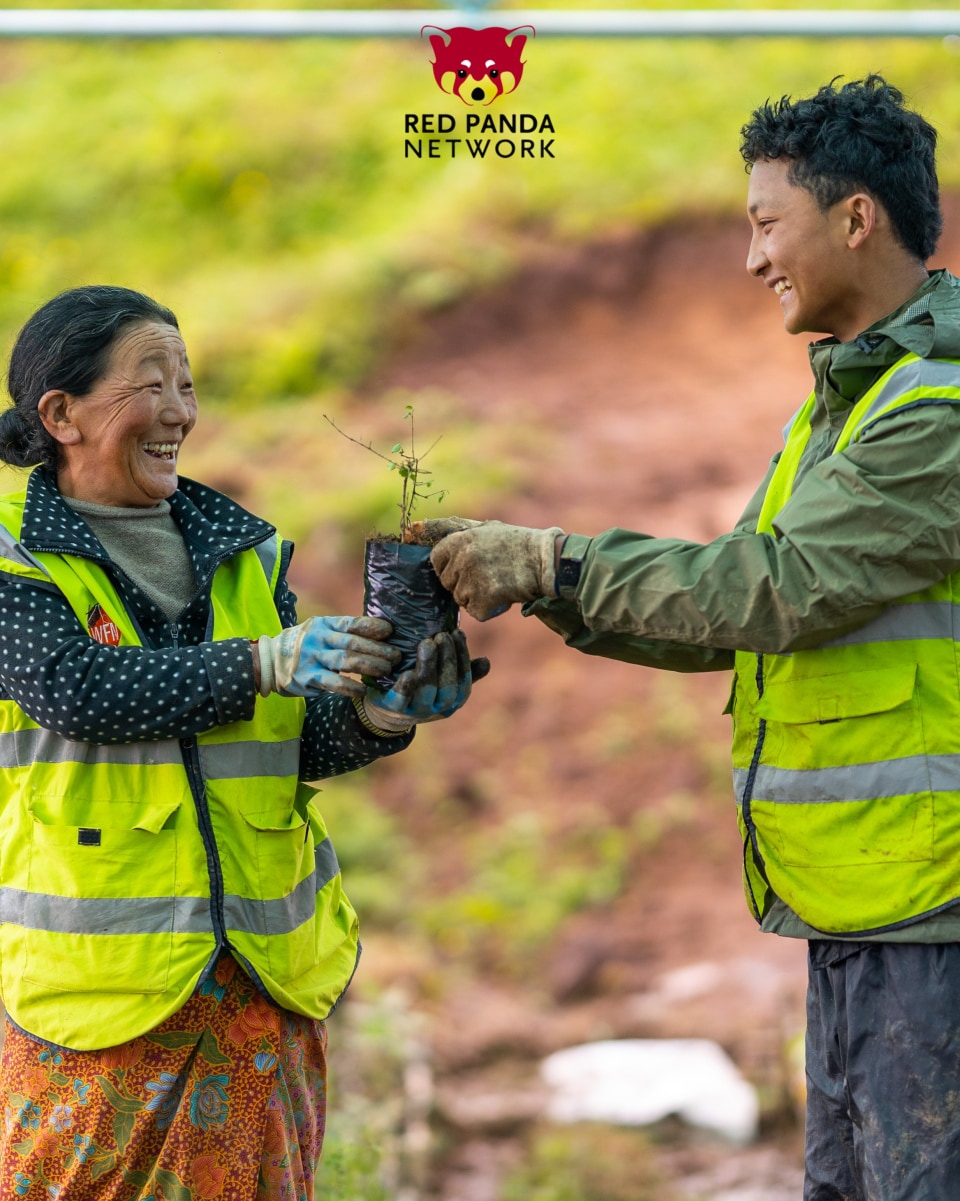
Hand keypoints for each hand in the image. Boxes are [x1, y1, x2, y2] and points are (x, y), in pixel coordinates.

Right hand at [257, 616, 400, 697]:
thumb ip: (342, 632)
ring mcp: (312, 658)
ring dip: (369, 666)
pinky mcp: (307, 677)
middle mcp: (318, 639)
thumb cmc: (303, 645)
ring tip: (386, 671)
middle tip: (396, 657)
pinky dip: (350, 687)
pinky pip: (333, 683)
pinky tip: (363, 690)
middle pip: (353, 643)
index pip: (351, 623)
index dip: (372, 626)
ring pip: (345, 661)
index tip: (390, 632)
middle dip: (378, 650)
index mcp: (324, 625)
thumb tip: (377, 634)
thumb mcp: (319, 631)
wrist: (269, 661)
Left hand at [360, 630, 489, 731]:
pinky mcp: (395, 709)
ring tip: (427, 643)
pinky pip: (401, 700)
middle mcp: (438, 709)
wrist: (389, 712)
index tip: (457, 633)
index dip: (463, 656)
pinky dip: (406, 687)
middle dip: (447, 658)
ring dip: (429, 665)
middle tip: (442, 635)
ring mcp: (417, 710)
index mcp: (453, 701)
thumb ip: (464, 672)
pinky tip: (408, 672)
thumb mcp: (444, 681)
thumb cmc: (421, 689)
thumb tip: (486, 661)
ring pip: (428, 690)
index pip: (464, 680)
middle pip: (448, 686)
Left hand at [419, 518, 564, 621]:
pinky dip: (488, 610)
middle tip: (485, 578)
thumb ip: (462, 533)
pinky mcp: (484, 599)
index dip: (447, 567)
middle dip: (462, 584)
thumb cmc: (518, 543)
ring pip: (460, 599)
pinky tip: (502, 597)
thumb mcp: (488, 529)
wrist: (546, 561)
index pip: (436, 560)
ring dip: (475, 598)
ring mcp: (472, 580)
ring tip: (496, 585)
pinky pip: (476, 612)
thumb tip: (431, 528)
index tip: (461, 570)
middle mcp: (462, 559)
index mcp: (460, 540)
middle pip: (448, 583)